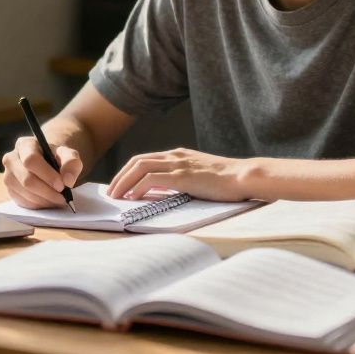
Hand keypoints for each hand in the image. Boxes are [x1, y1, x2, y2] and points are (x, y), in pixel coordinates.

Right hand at [1, 136, 82, 208]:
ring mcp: (8, 176)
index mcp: (24, 145)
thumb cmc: (55, 157)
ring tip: (59, 199)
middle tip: (63, 197)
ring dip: (45, 200)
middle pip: (26, 179)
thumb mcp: (67, 155)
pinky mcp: (10, 191)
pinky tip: (49, 201)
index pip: (31, 160)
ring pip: (25, 193)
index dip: (47, 175)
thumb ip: (71, 163)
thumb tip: (68, 180)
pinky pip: (23, 202)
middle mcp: (11, 159)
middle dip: (47, 192)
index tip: (62, 185)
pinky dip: (39, 205)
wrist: (46, 163)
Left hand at [106, 148, 253, 201]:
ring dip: (124, 182)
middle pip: (137, 161)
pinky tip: (133, 198)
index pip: (145, 159)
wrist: (244, 177)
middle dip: (120, 177)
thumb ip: (182, 179)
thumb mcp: (199, 176)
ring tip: (116, 197)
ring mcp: (178, 165)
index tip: (119, 186)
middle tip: (111, 193)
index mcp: (178, 155)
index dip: (128, 172)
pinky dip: (138, 188)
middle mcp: (175, 156)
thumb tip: (163, 191)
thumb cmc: (226, 181)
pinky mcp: (182, 176)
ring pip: (140, 168)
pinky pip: (152, 179)